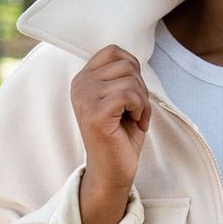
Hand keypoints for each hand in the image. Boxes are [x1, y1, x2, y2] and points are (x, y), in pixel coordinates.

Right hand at [71, 45, 150, 223]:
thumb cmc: (120, 137)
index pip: (114, 51)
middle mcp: (79, 85)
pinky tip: (136, 123)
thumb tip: (133, 59)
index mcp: (83, 79)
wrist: (112, 172)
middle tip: (137, 111)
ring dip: (142, 100)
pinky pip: (129, 95)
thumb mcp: (119, 99)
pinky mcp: (95, 114)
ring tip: (136, 118)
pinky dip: (141, 109)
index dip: (133, 69)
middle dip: (141, 88)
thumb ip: (121, 76)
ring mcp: (85, 99)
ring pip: (130, 79)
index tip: (133, 95)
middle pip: (126, 64)